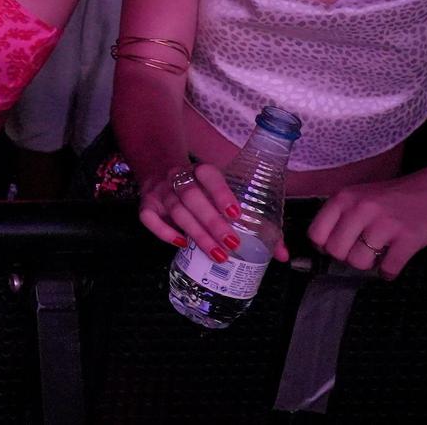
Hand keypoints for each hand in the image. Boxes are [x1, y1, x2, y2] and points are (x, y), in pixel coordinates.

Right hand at [137, 161, 283, 261]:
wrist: (160, 172)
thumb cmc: (201, 191)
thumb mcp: (223, 194)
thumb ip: (252, 221)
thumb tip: (281, 253)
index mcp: (200, 171)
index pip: (209, 175)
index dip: (221, 193)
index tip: (237, 213)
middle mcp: (177, 178)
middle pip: (192, 197)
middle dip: (212, 222)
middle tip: (232, 244)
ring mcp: (160, 191)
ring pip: (176, 211)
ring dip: (197, 234)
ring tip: (218, 254)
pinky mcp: (145, 204)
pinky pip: (149, 218)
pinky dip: (164, 232)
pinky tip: (182, 244)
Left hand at [308, 165, 426, 277]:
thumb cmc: (393, 197)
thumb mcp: (359, 195)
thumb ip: (340, 215)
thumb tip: (321, 245)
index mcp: (344, 198)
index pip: (316, 233)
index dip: (323, 246)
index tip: (335, 247)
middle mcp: (361, 209)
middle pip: (335, 251)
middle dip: (346, 257)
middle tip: (360, 252)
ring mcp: (385, 224)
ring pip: (358, 262)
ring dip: (368, 265)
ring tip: (377, 256)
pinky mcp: (409, 238)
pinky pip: (388, 268)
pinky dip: (388, 273)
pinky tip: (391, 265)